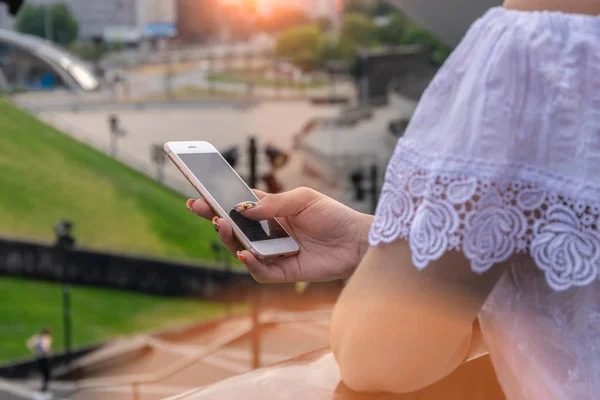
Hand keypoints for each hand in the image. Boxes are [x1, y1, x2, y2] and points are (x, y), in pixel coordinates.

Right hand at [187, 187, 372, 282]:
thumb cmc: (332, 215)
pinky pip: (260, 272)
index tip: (198, 195)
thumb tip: (243, 209)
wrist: (356, 241)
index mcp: (271, 212)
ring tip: (222, 225)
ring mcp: (274, 253)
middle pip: (235, 229)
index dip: (218, 201)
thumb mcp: (302, 199)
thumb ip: (273, 204)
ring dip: (230, 239)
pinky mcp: (283, 273)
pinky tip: (246, 253)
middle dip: (215, 218)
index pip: (238, 206)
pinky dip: (251, 263)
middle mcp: (268, 233)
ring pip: (242, 250)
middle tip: (201, 209)